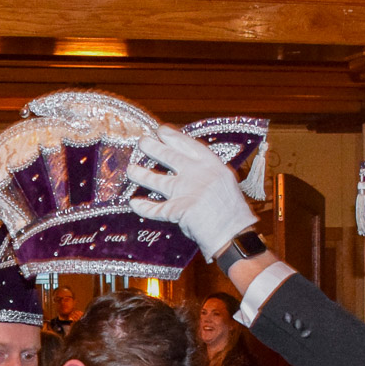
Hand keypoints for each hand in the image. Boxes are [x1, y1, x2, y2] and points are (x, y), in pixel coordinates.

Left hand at [126, 124, 258, 259]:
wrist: (234, 235)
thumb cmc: (233, 214)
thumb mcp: (225, 184)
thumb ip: (207, 175)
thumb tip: (189, 169)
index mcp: (213, 166)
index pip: (190, 146)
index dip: (174, 137)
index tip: (162, 130)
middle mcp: (198, 175)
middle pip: (171, 157)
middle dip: (154, 148)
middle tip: (142, 141)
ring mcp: (187, 191)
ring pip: (157, 180)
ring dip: (142, 175)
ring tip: (130, 170)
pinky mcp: (177, 210)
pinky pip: (155, 208)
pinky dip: (143, 207)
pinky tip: (134, 203)